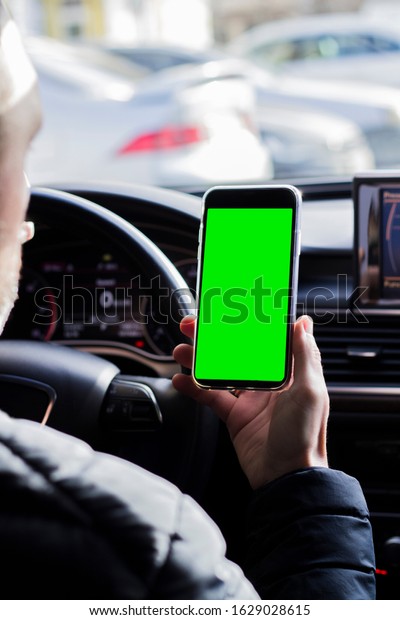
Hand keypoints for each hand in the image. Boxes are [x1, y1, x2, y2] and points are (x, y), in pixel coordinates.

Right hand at [172, 315, 328, 488]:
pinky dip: (194, 388)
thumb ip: (305, 355)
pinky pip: (210, 397)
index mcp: (288, 373)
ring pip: (220, 371)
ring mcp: (250, 399)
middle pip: (236, 352)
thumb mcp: (310, 391)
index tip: (227, 310)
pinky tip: (181, 380)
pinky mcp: (234, 416)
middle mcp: (268, 383)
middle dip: (213, 338)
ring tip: (181, 350)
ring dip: (199, 359)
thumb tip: (303, 323)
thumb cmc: (305, 436)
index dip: (246, 324)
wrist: (285, 478)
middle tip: (192, 325)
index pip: (264, 341)